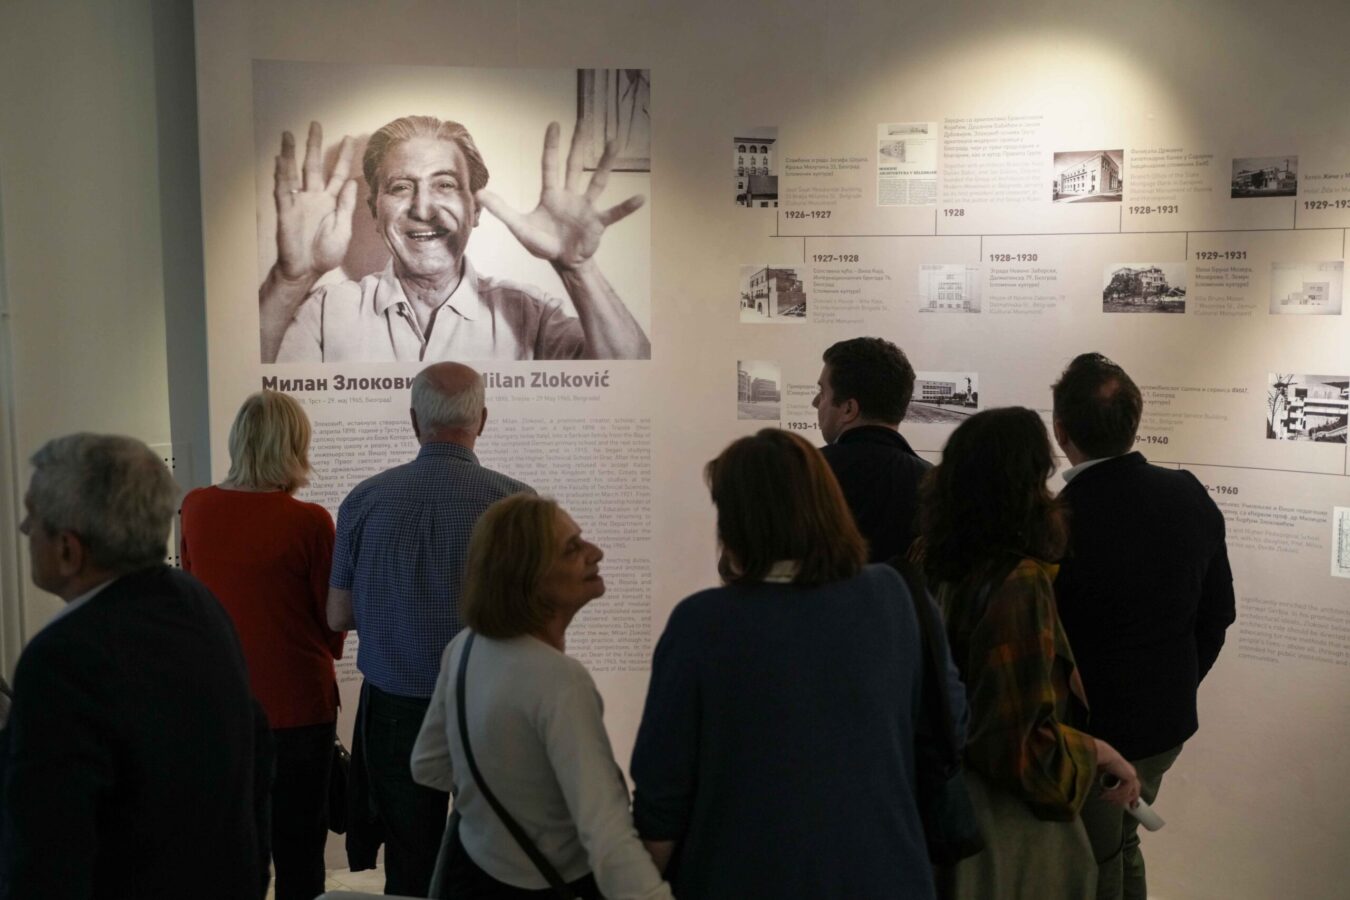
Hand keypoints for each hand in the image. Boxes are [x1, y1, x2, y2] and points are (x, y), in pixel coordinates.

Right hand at [273, 122, 357, 281]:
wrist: (308, 271)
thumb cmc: (326, 253)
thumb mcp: (344, 229)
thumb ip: (347, 206)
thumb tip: (353, 182)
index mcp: (331, 202)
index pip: (339, 174)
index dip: (344, 157)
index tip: (350, 139)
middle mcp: (314, 198)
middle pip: (314, 166)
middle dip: (314, 145)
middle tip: (315, 124)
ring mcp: (299, 203)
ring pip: (293, 172)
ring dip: (290, 153)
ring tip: (288, 135)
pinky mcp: (286, 212)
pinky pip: (282, 191)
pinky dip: (280, 175)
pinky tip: (279, 160)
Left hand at [476, 120, 644, 269]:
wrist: (563, 262)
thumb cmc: (542, 243)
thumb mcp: (520, 227)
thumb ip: (502, 210)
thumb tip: (479, 194)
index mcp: (552, 194)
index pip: (550, 165)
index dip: (551, 145)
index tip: (554, 124)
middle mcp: (571, 196)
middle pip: (575, 165)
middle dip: (579, 143)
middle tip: (585, 120)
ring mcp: (586, 208)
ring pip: (597, 181)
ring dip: (605, 163)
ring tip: (614, 143)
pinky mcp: (598, 223)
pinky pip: (614, 213)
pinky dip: (626, 207)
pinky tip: (640, 198)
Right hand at [1094, 738, 1141, 808]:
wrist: (1099, 753)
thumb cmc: (1098, 760)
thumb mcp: (1103, 774)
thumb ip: (1106, 783)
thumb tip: (1102, 794)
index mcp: (1126, 770)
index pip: (1134, 786)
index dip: (1133, 797)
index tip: (1131, 806)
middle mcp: (1131, 772)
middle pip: (1135, 791)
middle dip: (1130, 800)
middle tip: (1125, 807)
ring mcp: (1131, 774)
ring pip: (1128, 794)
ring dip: (1115, 799)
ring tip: (1104, 798)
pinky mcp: (1130, 777)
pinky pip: (1124, 792)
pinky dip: (1113, 795)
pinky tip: (1104, 794)